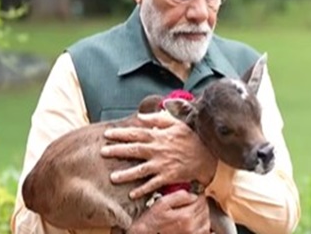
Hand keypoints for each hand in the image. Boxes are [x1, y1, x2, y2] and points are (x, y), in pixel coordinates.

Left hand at [101, 112, 217, 199]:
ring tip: (113, 178)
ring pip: (141, 170)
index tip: (107, 134)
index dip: (121, 133)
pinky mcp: (168, 177)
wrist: (207, 155)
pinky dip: (142, 190)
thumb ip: (157, 118)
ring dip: (126, 174)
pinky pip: (153, 184)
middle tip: (103, 152)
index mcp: (158, 136)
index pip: (135, 133)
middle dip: (117, 151)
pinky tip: (132, 194)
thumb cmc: (190, 137)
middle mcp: (157, 150)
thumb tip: (140, 116)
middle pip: (134, 150)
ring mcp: (162, 165)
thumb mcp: (175, 123)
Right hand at [126, 191, 209, 233]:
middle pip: (204, 210)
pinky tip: (196, 221)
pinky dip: (203, 225)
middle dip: (200, 203)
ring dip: (203, 213)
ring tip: (194, 210)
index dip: (198, 194)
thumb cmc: (152, 220)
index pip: (200, 200)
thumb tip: (193, 195)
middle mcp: (191, 227)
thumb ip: (179, 196)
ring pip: (206, 220)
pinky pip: (205, 232)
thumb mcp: (162, 203)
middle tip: (194, 200)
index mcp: (186, 216)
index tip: (194, 192)